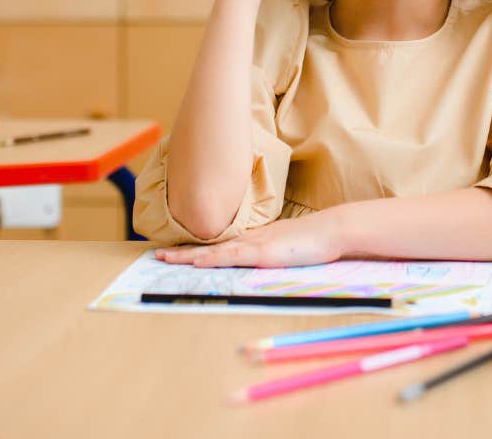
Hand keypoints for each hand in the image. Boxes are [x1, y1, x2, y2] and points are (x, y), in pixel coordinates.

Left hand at [154, 211, 344, 268]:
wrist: (333, 229)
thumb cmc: (316, 240)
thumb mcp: (290, 247)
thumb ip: (275, 251)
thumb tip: (265, 259)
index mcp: (257, 239)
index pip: (222, 244)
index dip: (200, 248)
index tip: (180, 251)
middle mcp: (251, 239)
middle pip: (211, 245)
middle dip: (184, 251)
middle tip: (158, 254)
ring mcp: (256, 244)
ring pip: (215, 250)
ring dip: (189, 255)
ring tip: (165, 257)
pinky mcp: (263, 253)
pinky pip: (232, 256)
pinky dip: (212, 258)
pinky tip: (197, 260)